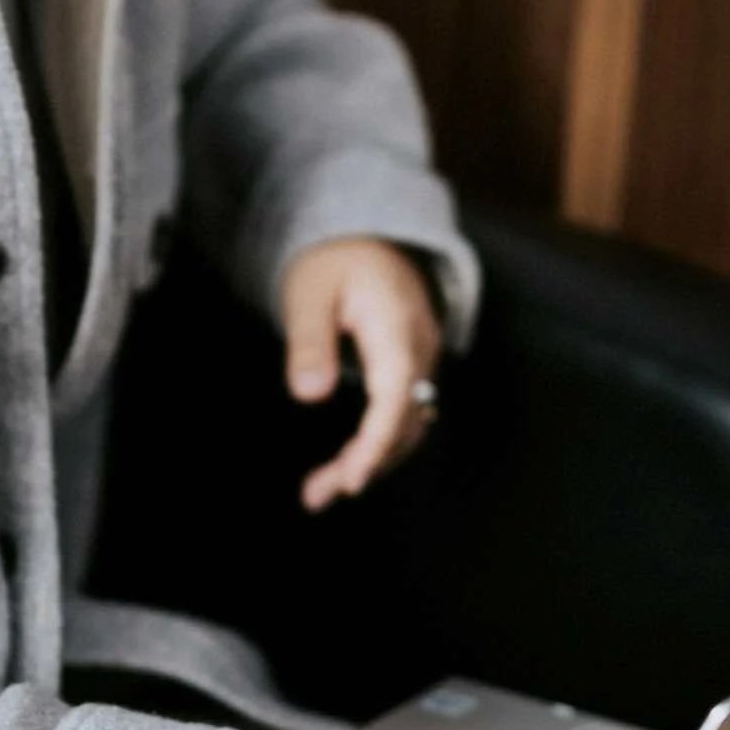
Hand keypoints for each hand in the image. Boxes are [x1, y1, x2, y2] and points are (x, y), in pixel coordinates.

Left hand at [280, 236, 442, 513]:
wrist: (366, 235)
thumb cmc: (332, 260)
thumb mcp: (307, 293)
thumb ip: (310, 343)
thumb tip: (309, 396)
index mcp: (395, 325)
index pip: (396, 395)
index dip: (377, 441)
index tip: (352, 478)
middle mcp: (419, 347)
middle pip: (405, 420)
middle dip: (365, 463)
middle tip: (316, 495)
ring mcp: (422, 359)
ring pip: (407, 424)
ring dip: (370, 461)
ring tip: (319, 492)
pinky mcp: (412, 369)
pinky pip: (403, 414)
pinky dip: (378, 444)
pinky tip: (346, 465)